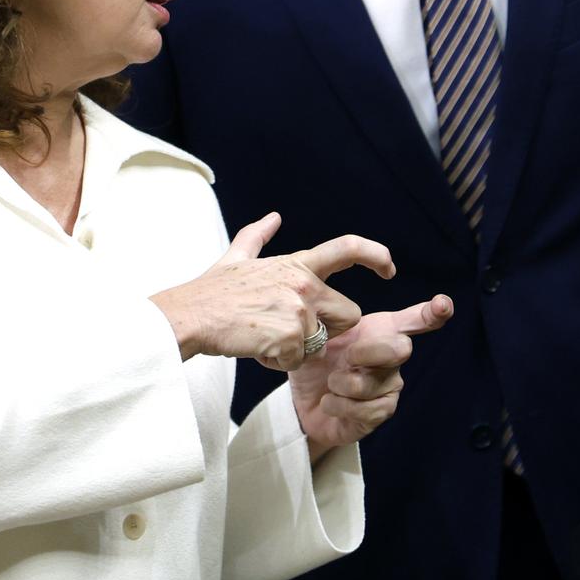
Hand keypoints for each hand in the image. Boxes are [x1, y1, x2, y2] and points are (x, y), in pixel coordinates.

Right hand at [150, 214, 394, 369]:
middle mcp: (305, 284)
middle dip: (329, 330)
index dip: (376, 255)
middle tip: (293, 332)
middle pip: (349, 315)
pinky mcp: (289, 339)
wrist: (189, 317)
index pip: (348, 248)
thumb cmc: (211, 291)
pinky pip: (297, 362)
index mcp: (297, 264)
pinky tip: (256, 348)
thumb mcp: (236, 257)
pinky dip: (278, 362)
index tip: (389, 268)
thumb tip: (274, 217)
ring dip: (298, 349)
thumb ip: (258, 236)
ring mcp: (298, 311)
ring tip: (265, 337)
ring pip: (321, 344)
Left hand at [291, 293, 453, 461]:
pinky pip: (364, 409)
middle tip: (344, 358)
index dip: (434, 312)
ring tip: (331, 384)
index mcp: (384, 330)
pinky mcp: (383, 411)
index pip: (418, 319)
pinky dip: (337, 405)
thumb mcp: (321, 334)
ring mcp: (391, 385)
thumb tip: (339, 310)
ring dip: (339, 384)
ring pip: (369, 383)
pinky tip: (331, 402)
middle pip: (400, 348)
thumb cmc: (319, 361)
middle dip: (366, 352)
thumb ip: (333, 320)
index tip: (443, 304)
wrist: (305, 400)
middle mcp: (394, 357)